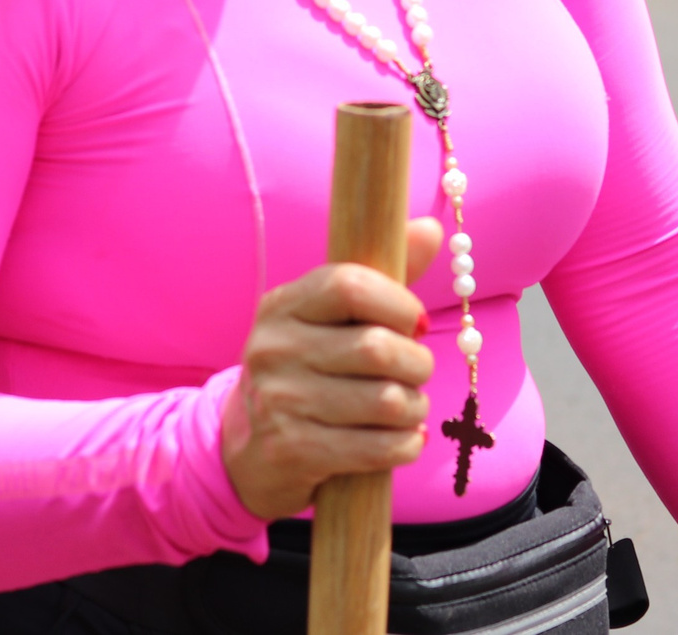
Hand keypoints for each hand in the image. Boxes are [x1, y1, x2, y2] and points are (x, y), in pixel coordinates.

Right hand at [220, 216, 443, 521]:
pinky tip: (402, 439)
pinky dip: (405, 445)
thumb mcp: (329, 322)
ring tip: (409, 409)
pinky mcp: (291, 450)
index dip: (398, 302)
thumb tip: (431, 227)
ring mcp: (278, 402)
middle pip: (376, 348)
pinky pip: (377, 448)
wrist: (246, 450)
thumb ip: (381, 278)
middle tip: (417, 372)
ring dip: (415, 408)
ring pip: (385, 401)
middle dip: (417, 363)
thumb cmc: (306, 374)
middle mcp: (273, 348)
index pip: (349, 284)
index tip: (415, 321)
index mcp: (282, 306)